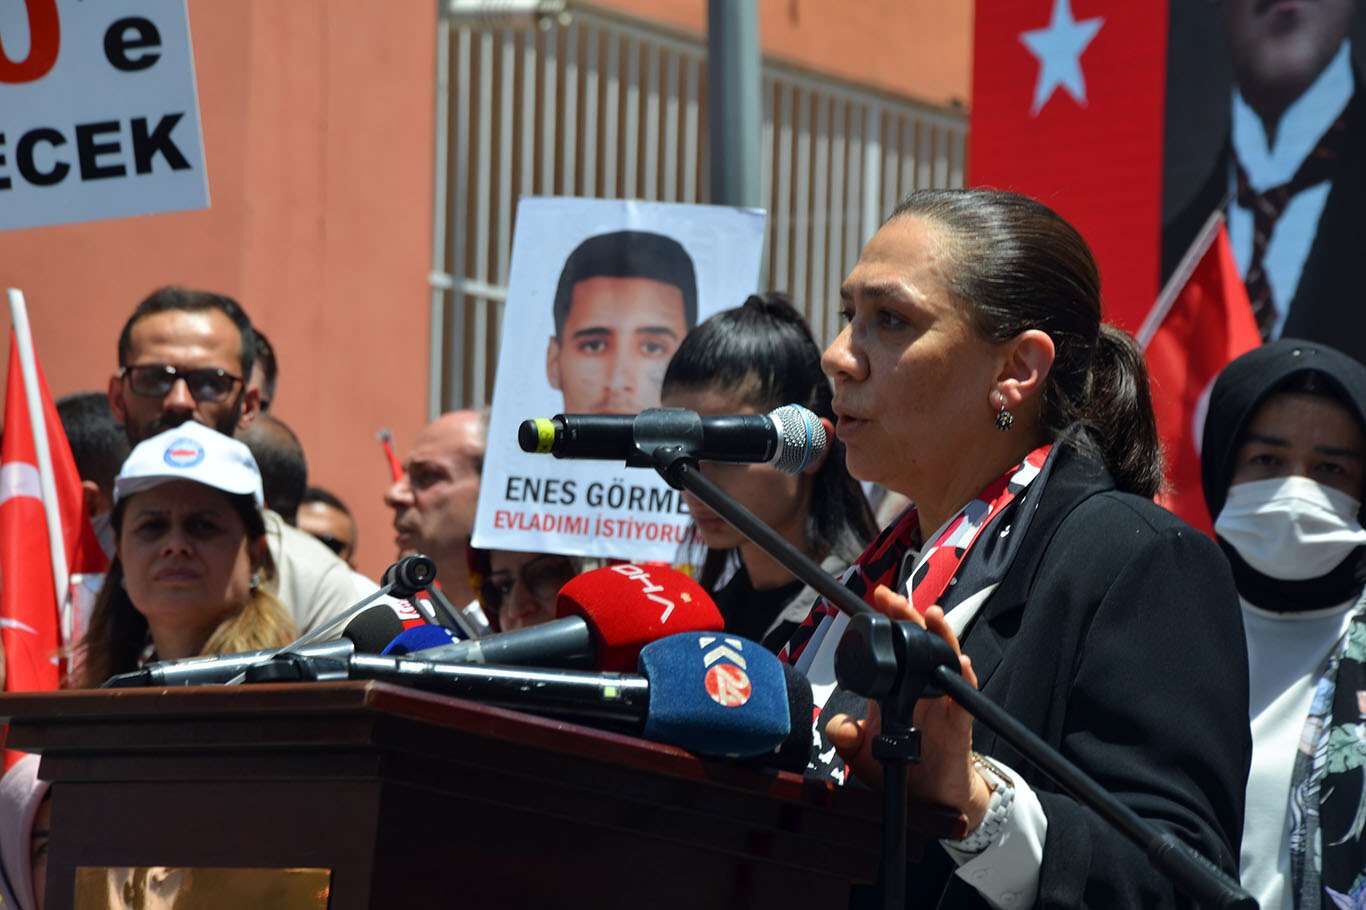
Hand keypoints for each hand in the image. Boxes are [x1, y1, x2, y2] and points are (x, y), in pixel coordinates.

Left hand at [824, 585, 992, 830]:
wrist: (932, 800)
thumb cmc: (902, 767)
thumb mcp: (864, 753)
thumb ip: (847, 738)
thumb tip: (837, 726)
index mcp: (898, 688)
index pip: (893, 645)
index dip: (888, 620)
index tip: (877, 597)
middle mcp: (921, 687)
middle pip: (919, 642)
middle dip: (908, 617)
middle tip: (895, 599)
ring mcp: (942, 702)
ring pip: (945, 660)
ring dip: (941, 636)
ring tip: (933, 615)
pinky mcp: (960, 723)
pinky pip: (964, 698)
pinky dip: (964, 680)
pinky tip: (960, 664)